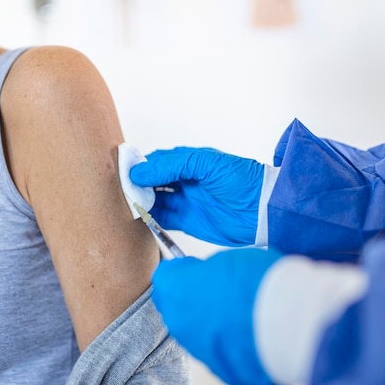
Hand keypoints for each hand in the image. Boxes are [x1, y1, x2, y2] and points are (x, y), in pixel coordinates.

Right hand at [129, 147, 263, 245]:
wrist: (264, 211)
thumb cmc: (242, 181)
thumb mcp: (206, 163)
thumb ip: (173, 164)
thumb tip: (141, 171)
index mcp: (189, 162)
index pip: (157, 161)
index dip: (141, 166)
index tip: (124, 171)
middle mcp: (185, 181)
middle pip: (152, 181)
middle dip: (137, 184)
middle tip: (120, 189)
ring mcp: (185, 202)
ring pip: (154, 200)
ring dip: (140, 201)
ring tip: (126, 202)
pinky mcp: (187, 222)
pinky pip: (162, 219)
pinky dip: (149, 218)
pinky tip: (138, 216)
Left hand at [151, 248, 282, 384]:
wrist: (287, 322)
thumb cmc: (256, 283)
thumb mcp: (225, 259)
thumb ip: (206, 271)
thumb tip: (207, 277)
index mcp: (174, 289)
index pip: (165, 276)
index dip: (183, 270)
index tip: (199, 268)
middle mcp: (178, 323)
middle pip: (178, 308)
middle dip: (194, 299)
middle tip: (223, 290)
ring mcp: (198, 349)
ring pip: (198, 333)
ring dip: (213, 323)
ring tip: (243, 313)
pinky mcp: (221, 370)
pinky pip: (220, 352)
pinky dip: (231, 344)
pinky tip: (252, 333)